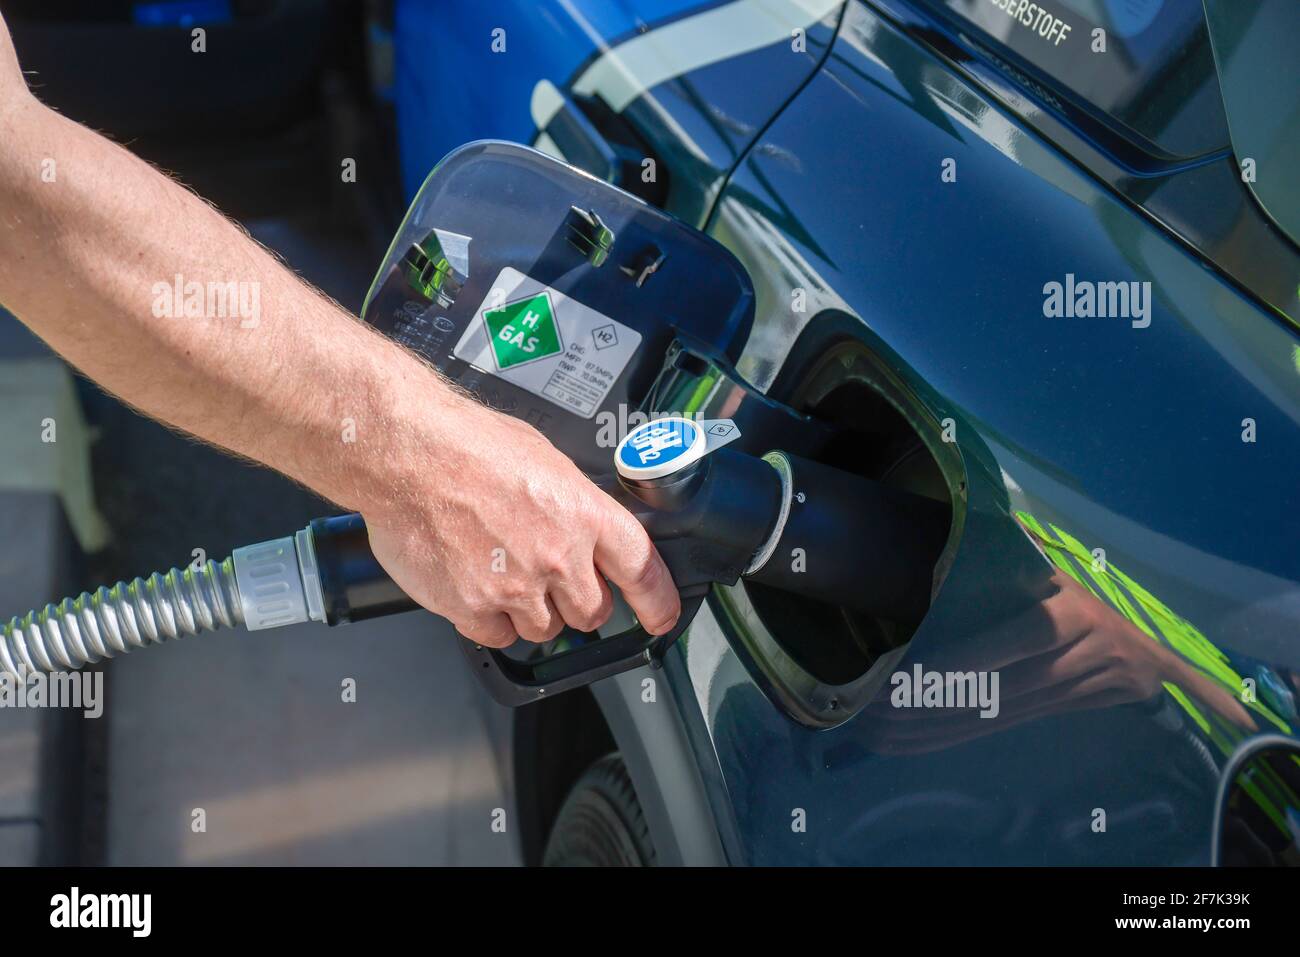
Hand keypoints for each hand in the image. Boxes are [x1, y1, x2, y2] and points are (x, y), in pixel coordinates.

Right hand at [362, 392, 680, 646]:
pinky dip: (489, 620)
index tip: (662, 617)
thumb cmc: (468, 443)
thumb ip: (573, 504)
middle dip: (576, 601)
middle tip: (548, 576)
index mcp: (584, 514)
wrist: (407, 453)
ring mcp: (516, 587)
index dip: (659, 601)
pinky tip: (474, 584)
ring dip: (530, 611)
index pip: (642, 569)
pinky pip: (497, 636)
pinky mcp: (473, 607)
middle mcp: (558, 556)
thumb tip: (582, 526)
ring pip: (544, 630)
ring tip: (500, 569)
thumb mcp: (546, 459)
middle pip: (592, 612)